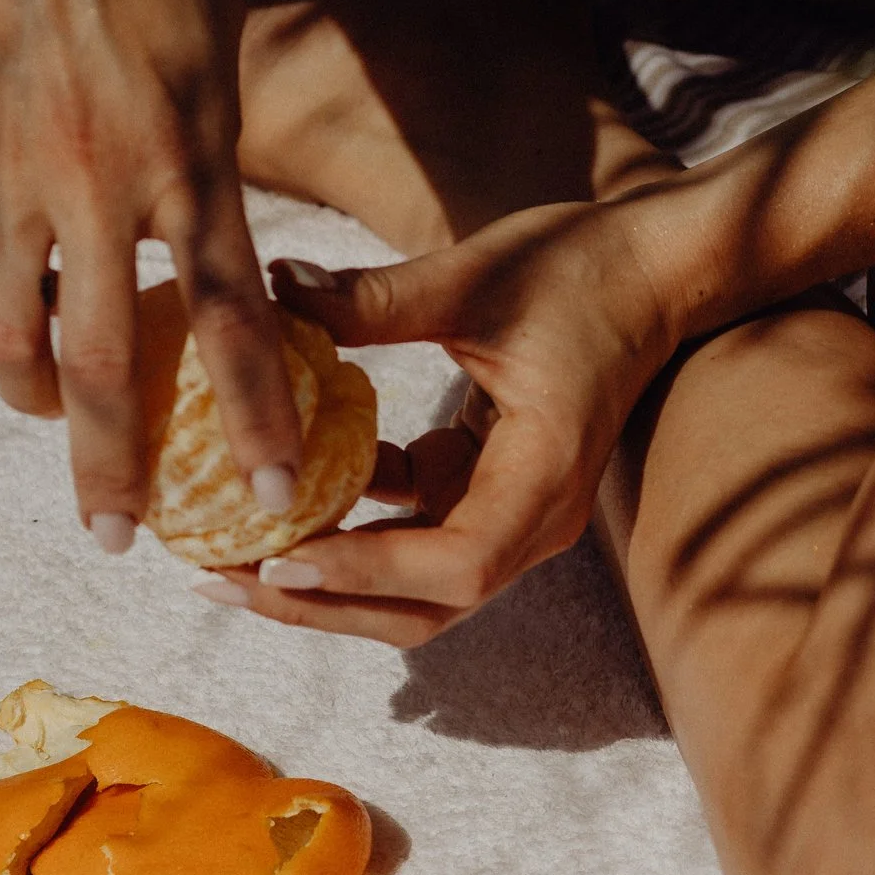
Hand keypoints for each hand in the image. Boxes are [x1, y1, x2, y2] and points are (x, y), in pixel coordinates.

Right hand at [0, 0, 300, 549]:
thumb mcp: (214, 45)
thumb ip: (213, 151)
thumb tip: (208, 233)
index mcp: (192, 153)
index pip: (232, 322)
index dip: (251, 418)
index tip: (269, 492)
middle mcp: (102, 180)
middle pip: (110, 365)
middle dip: (114, 467)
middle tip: (118, 537)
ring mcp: (13, 172)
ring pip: (17, 333)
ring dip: (39, 404)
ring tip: (56, 433)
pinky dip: (6, 306)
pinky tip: (24, 321)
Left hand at [206, 201, 684, 643]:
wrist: (651, 269)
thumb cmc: (581, 268)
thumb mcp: (477, 277)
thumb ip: (376, 298)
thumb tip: (273, 287)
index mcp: (545, 478)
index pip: (456, 565)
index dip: (368, 574)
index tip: (282, 560)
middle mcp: (534, 517)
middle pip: (425, 606)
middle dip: (324, 605)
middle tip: (223, 583)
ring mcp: (510, 509)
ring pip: (413, 585)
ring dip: (329, 580)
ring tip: (234, 563)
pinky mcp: (486, 485)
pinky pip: (410, 531)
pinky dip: (350, 527)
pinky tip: (282, 498)